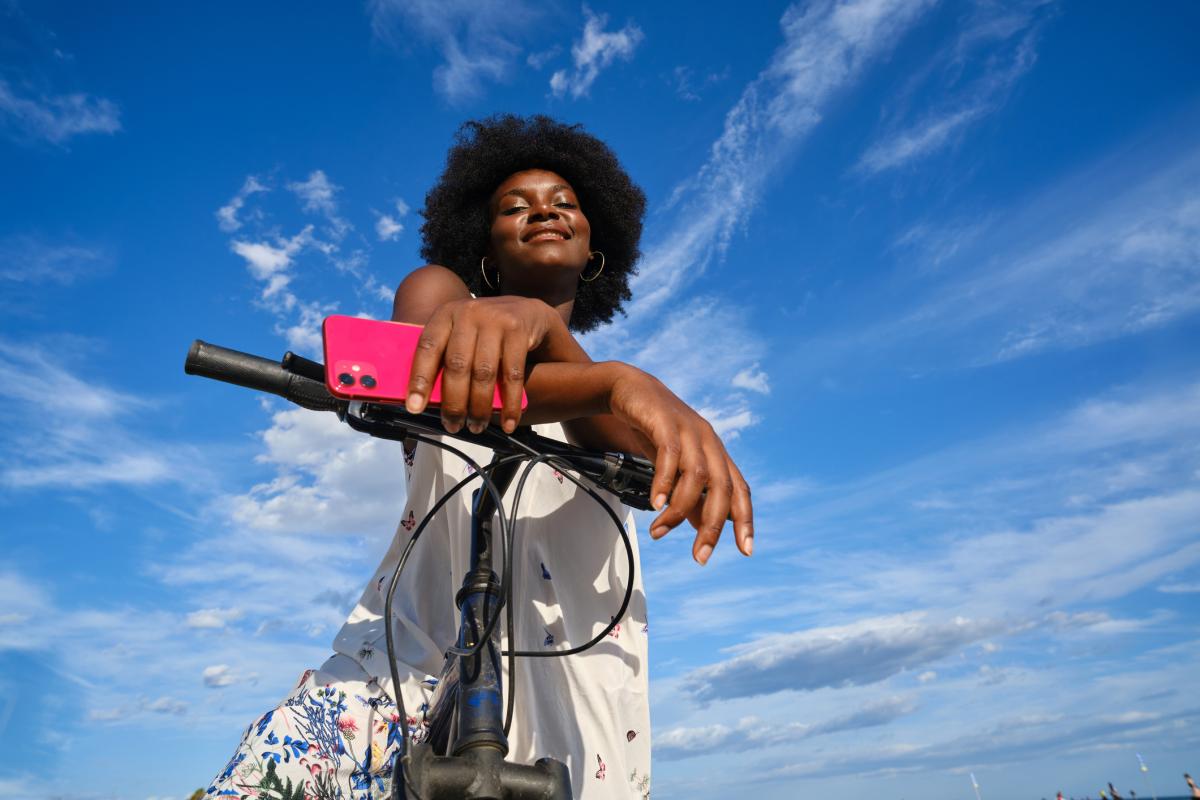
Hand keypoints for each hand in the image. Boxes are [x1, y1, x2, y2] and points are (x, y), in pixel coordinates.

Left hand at [404, 296, 556, 433]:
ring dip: (479, 407)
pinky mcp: (519, 331)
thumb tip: (425, 399)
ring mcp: (495, 320)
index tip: (415, 408)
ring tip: (476, 426)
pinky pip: (512, 375)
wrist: (527, 312)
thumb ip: (445, 355)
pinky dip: (510, 404)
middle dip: (453, 403)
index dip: (419, 379)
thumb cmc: (485, 332)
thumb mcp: (461, 333)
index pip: (427, 347)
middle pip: (457, 365)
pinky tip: (508, 423)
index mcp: (446, 314)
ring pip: (484, 373)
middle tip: (452, 426)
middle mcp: (468, 313)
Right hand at [608, 366, 753, 564]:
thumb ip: (692, 494)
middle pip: (723, 488)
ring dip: (680, 510)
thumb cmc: (656, 429)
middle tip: (700, 556)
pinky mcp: (666, 423)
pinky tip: (656, 503)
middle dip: (715, 526)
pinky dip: (664, 483)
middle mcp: (709, 442)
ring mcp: (689, 431)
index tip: (746, 550)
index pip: (740, 490)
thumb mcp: (677, 465)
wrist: (630, 390)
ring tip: (660, 531)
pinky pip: (670, 456)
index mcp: (717, 453)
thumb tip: (704, 528)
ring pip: (697, 476)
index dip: (745, 519)